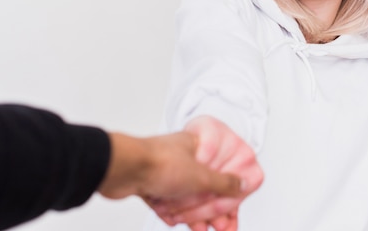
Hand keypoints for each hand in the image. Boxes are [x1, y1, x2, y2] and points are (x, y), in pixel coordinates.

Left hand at [165, 115, 263, 229]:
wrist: (124, 169)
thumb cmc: (160, 163)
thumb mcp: (202, 177)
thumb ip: (226, 183)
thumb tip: (244, 183)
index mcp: (208, 145)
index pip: (232, 171)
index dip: (232, 196)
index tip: (230, 214)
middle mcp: (193, 154)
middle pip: (212, 186)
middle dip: (212, 209)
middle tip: (218, 226)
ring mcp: (176, 167)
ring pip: (193, 195)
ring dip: (195, 213)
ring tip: (198, 227)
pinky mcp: (160, 180)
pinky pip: (175, 199)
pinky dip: (177, 211)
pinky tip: (175, 220)